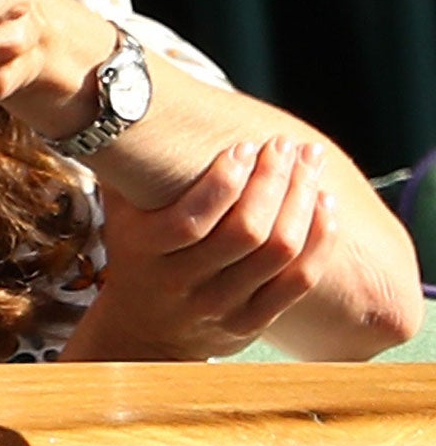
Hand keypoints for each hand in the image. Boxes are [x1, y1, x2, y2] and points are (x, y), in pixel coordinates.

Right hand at [64, 136, 336, 360]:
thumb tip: (126, 110)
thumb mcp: (119, 217)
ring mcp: (220, 307)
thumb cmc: (134, 257)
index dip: (224, 181)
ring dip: (302, 203)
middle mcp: (183, 283)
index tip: (244, 146)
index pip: (192, 219)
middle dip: (273, 181)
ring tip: (310, 167)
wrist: (139, 335)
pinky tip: (326, 208)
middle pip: (245, 233)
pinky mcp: (250, 324)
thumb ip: (128, 172)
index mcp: (145, 253)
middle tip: (286, 146)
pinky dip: (320, 242)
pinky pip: (298, 283)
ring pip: (277, 254)